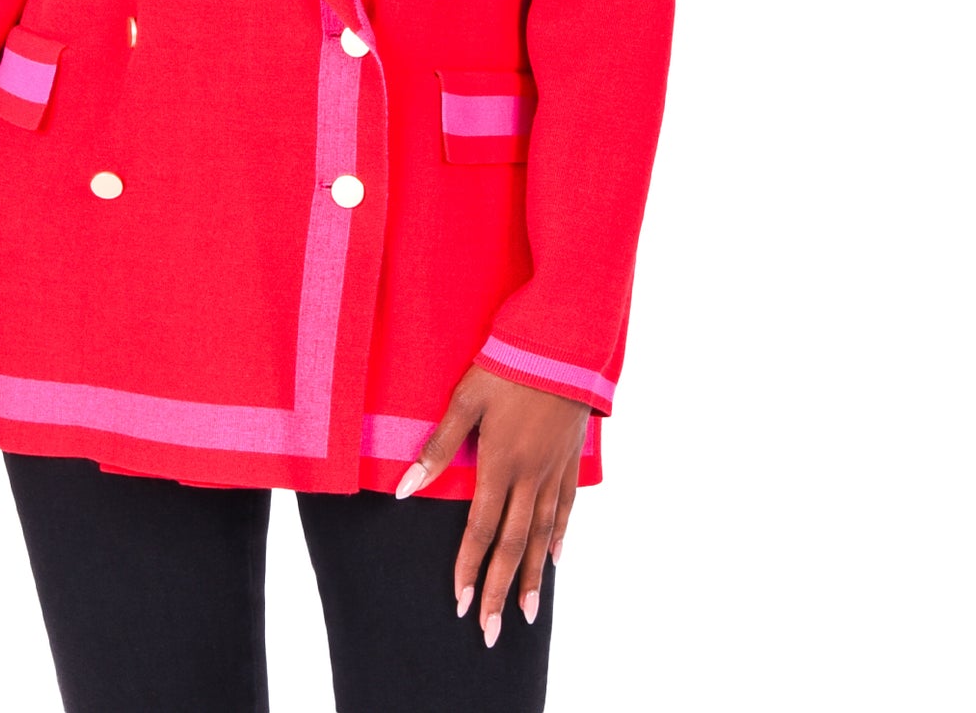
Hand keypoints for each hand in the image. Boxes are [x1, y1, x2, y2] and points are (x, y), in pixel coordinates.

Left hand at [395, 362, 588, 645]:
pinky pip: (567, 508)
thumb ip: (438, 447)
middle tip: (493, 633)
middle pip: (513, 544)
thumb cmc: (505, 365)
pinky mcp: (570, 459)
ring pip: (542, 535)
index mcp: (499, 464)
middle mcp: (529, 476)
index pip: (480, 530)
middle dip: (500, 590)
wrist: (559, 343)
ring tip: (527, 613)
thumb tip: (405, 488)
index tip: (462, 604)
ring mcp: (554, 470)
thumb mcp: (465, 400)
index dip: (469, 568)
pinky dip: (560, 537)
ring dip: (532, 576)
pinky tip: (555, 561)